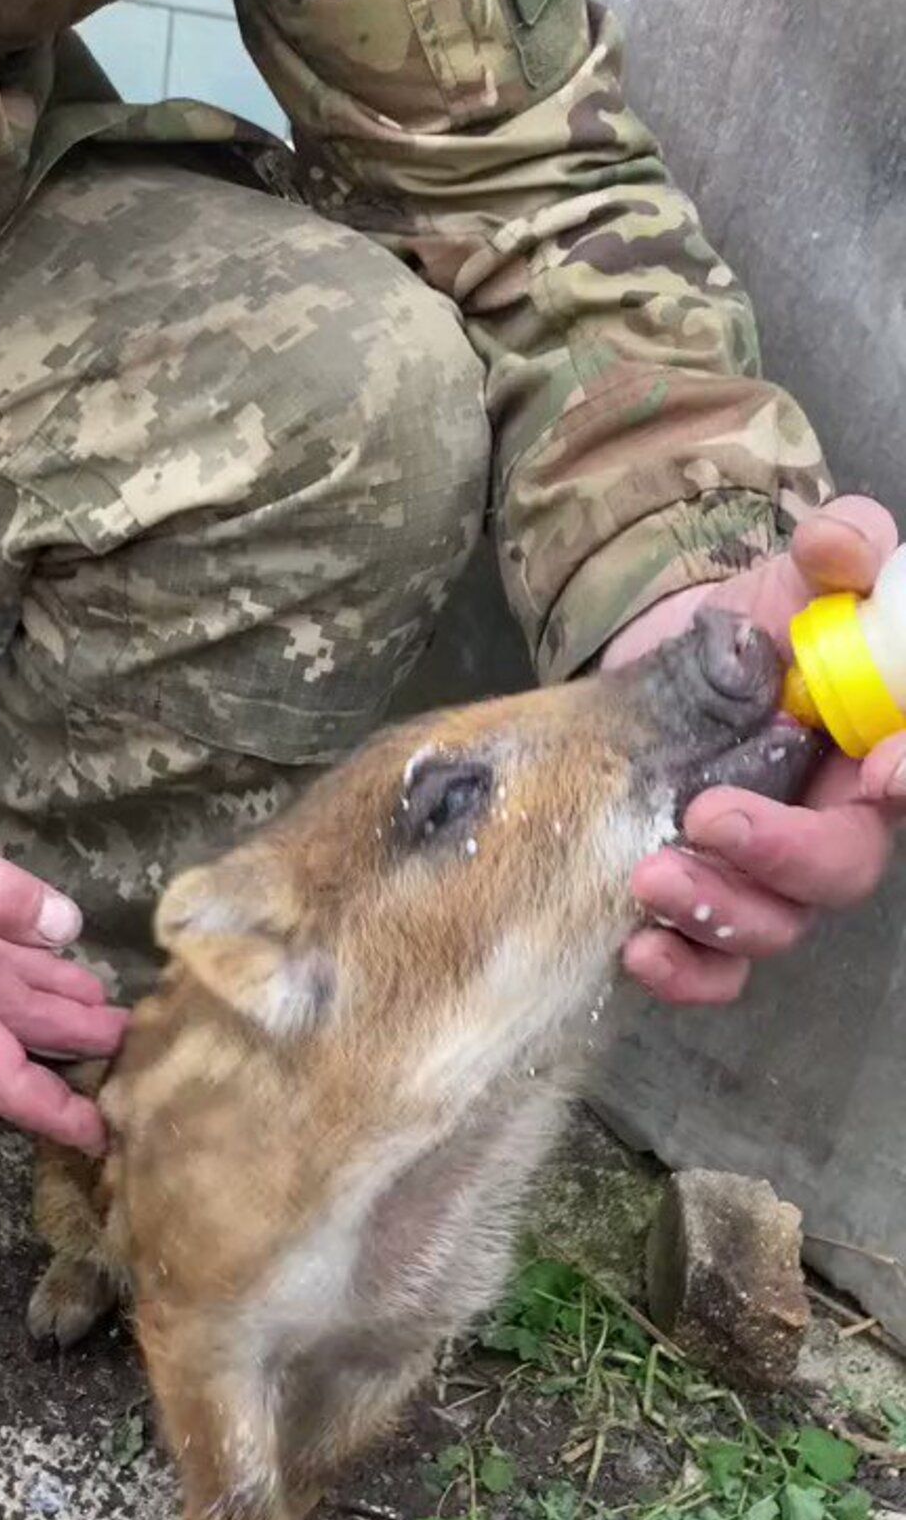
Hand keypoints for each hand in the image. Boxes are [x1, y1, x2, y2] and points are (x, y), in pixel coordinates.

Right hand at [0, 757, 124, 1148]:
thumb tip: (65, 931)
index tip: (97, 1136)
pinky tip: (75, 970)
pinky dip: (33, 971)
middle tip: (138, 1061)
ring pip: (4, 1003)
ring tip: (120, 1018)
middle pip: (8, 1043)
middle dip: (70, 1057)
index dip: (46, 1108)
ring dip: (60, 1011)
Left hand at [605, 495, 901, 1003]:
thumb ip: (844, 547)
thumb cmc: (765, 623)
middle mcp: (842, 823)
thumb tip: (835, 544)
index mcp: (884, 748)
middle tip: (706, 817)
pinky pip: (715, 971)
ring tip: (649, 877)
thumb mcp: (808, 568)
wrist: (671, 666)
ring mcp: (775, 877)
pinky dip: (684, 974)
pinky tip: (637, 950)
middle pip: (843, 870)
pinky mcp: (709, 906)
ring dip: (717, 914)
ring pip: (776, 926)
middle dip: (781, 855)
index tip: (884, 770)